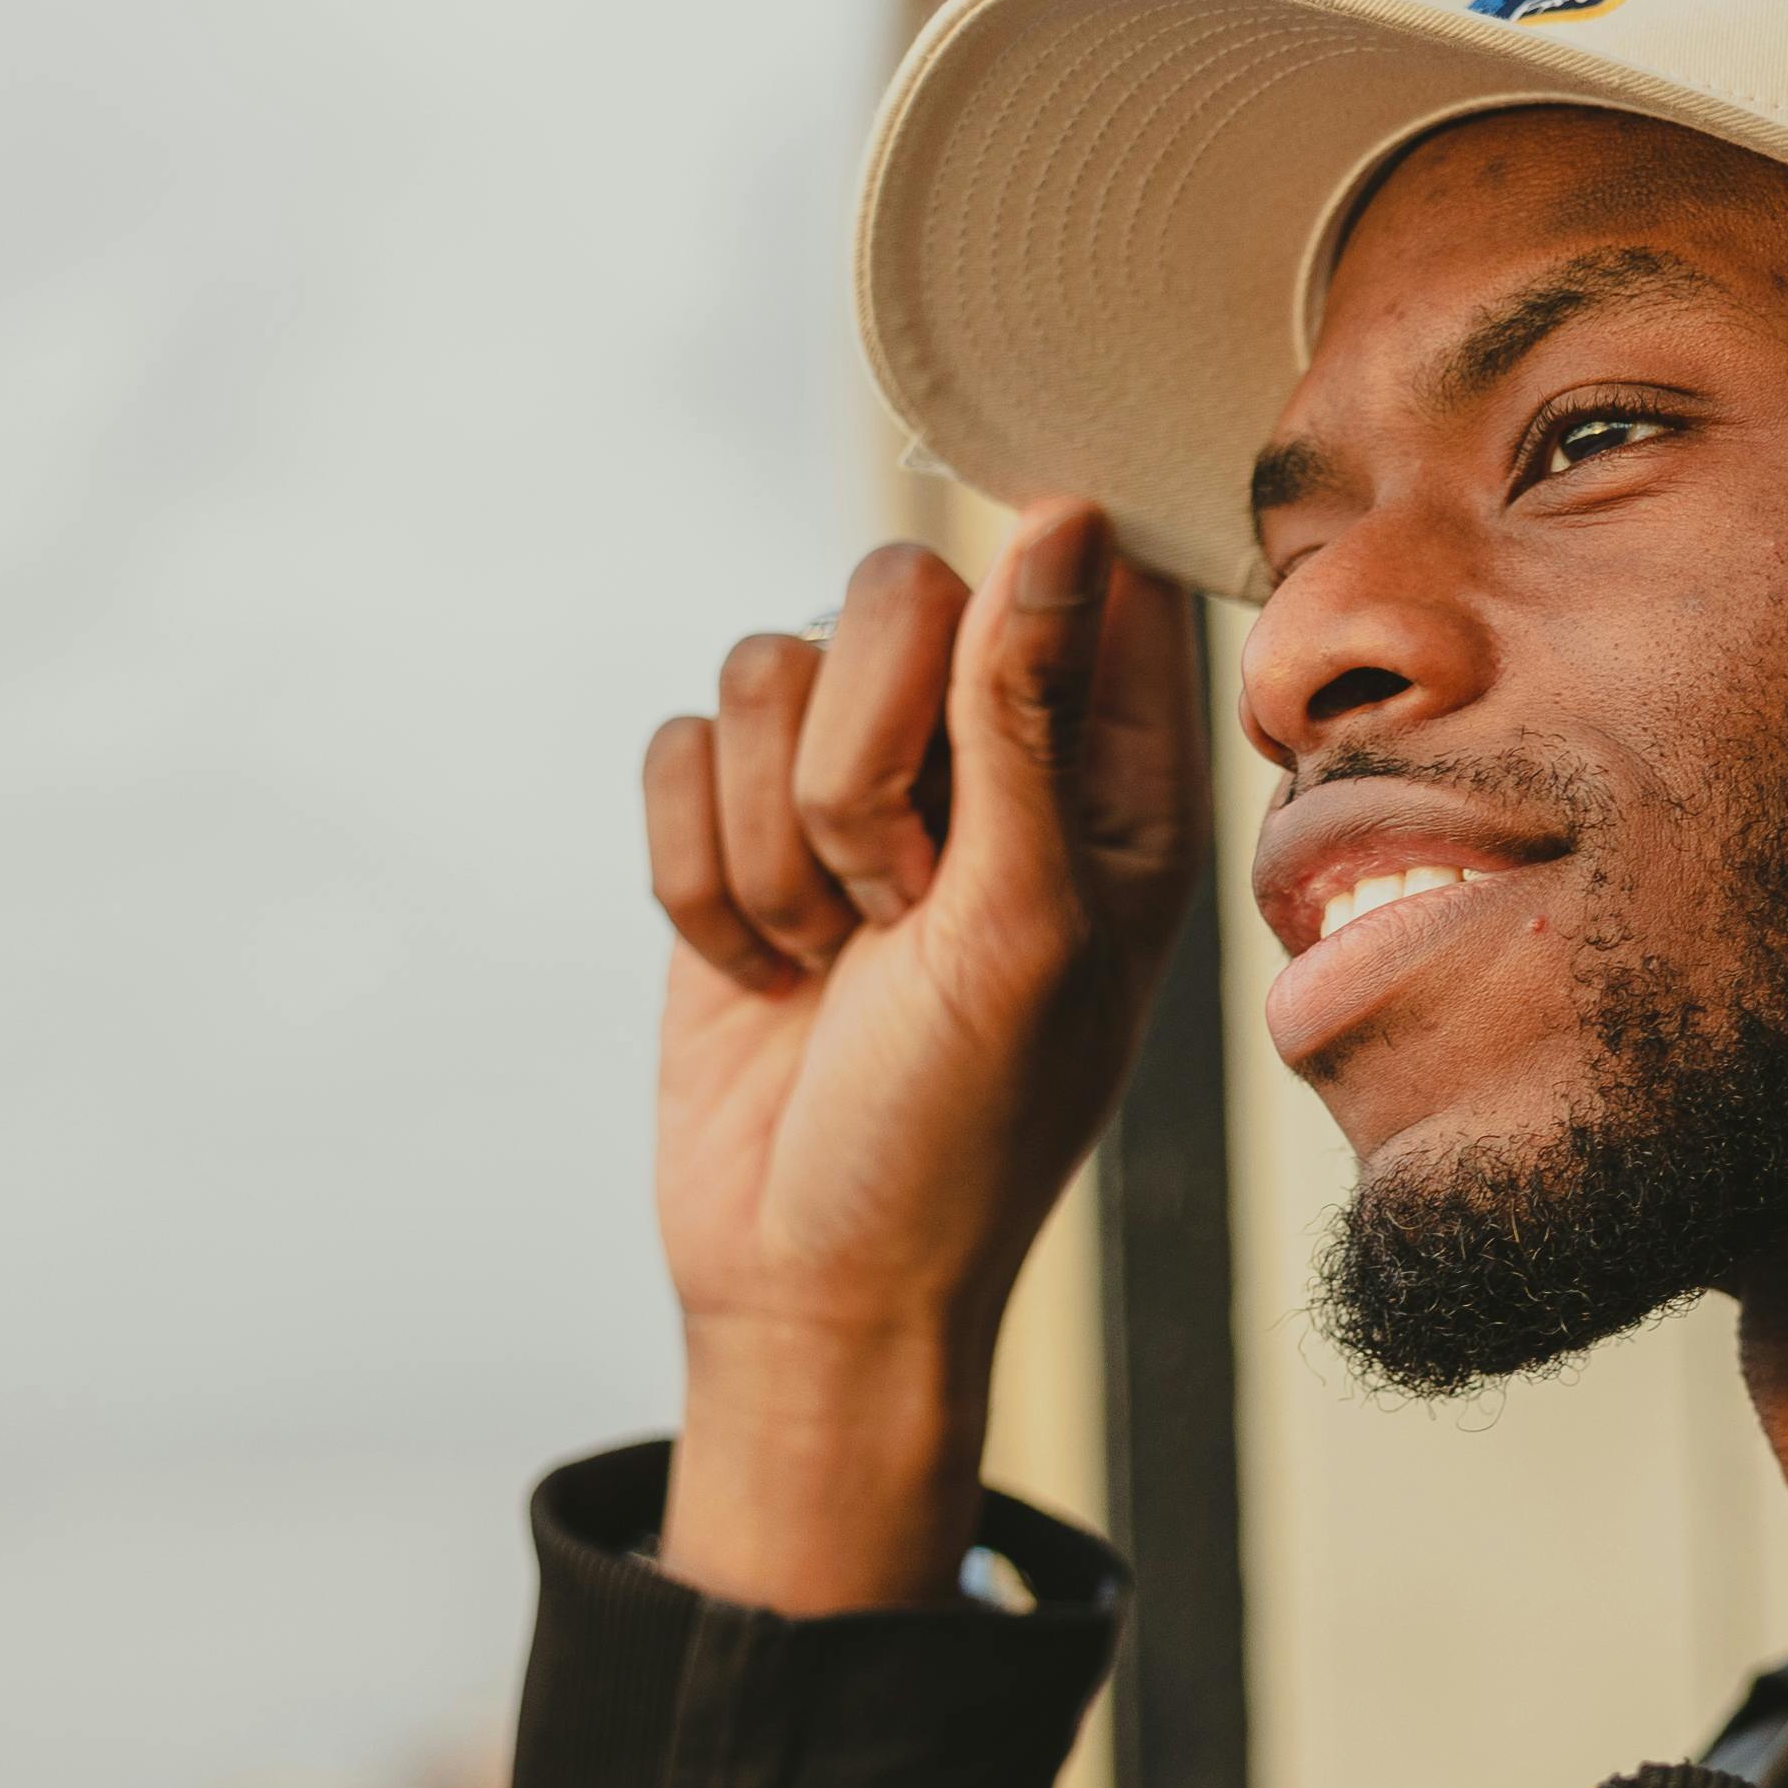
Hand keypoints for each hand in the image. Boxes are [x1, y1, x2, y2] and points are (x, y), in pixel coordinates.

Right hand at [639, 504, 1206, 1610]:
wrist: (809, 1277)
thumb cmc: (959, 1133)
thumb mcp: (1022, 926)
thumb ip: (1030, 712)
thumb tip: (1063, 510)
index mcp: (1114, 774)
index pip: (1088, 563)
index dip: (1026, 572)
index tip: (989, 675)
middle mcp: (990, 754)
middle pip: (895, 586)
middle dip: (860, 754)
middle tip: (896, 901)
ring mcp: (853, 786)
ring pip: (764, 662)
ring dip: (776, 837)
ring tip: (831, 958)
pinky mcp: (736, 829)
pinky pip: (674, 747)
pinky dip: (697, 872)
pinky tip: (758, 971)